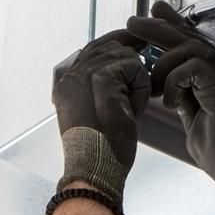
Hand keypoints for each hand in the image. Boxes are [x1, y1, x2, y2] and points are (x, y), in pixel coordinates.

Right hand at [52, 30, 151, 200]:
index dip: (117, 45)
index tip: (136, 45)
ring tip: (130, 106)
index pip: (93, 49)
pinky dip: (141, 88)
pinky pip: (135, 67)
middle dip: (132, 54)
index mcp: (66, 83)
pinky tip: (132, 109)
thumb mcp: (93, 113)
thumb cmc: (99, 151)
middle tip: (148, 65)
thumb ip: (100, 88)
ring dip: (137, 79)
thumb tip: (123, 70)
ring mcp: (84, 75)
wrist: (94, 170)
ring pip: (125, 55)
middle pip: (110, 45)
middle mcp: (72, 75)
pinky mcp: (102, 79)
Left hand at [126, 2, 214, 196]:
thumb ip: (186, 99)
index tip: (153, 12)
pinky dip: (176, 80)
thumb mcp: (196, 121)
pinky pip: (196, 68)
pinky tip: (170, 100)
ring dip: (165, 61)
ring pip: (193, 48)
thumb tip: (167, 86)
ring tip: (151, 81)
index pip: (196, 44)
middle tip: (133, 22)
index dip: (174, 26)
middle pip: (193, 38)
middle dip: (161, 27)